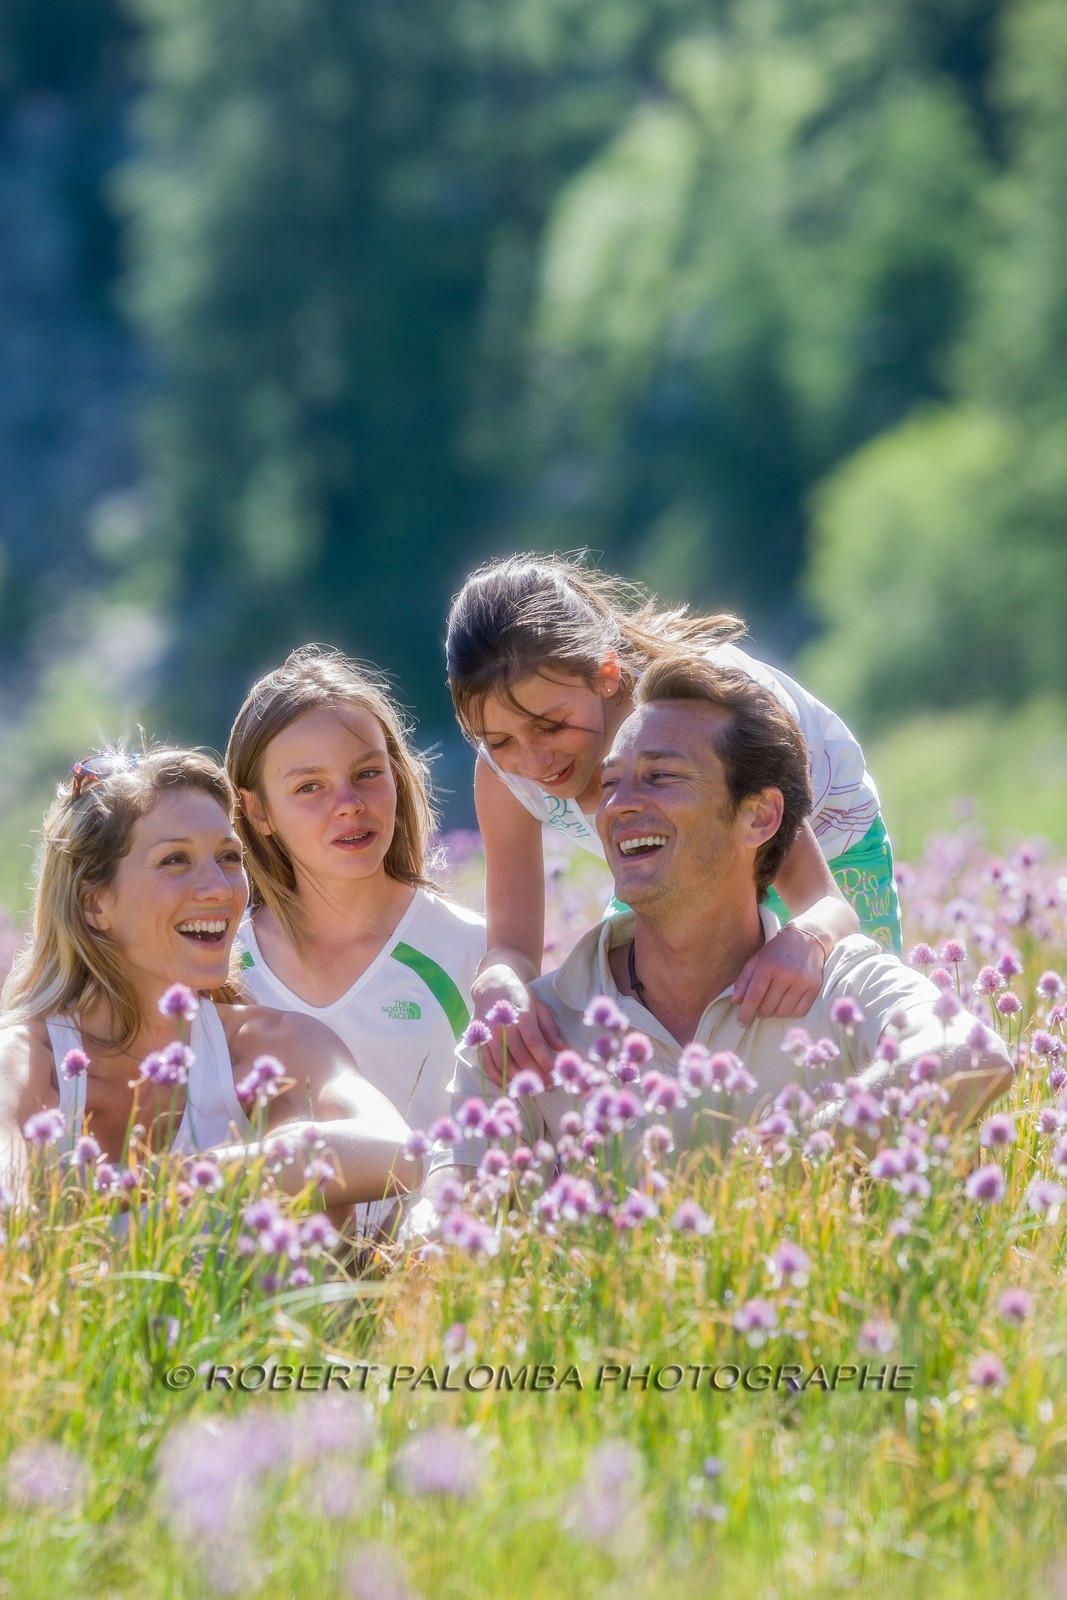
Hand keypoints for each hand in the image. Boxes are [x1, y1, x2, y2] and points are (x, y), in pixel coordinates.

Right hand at [470, 966, 567, 1087]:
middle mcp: (504, 1026)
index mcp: (522, 1015)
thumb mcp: (539, 1006)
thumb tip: (562, 1048)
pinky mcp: (479, 1041)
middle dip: (536, 1074)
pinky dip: (497, 1077)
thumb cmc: (521, 997)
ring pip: (504, 1063)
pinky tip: (509, 1085)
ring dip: (518, 1079)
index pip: (534, 1043)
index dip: (545, 1061)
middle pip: (520, 1056)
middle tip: (548, 1086)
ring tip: (532, 1089)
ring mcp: (489, 1035)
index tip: (555, 1073)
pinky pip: (487, 1064)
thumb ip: (550, 1028)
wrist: (492, 986)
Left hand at [731, 924, 825, 1024]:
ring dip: (774, 1013)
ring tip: (772, 1005)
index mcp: (767, 966)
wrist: (806, 939)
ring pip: (783, 1012)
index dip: (746, 1012)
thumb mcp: (756, 960)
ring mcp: (801, 981)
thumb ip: (744, 980)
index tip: (741, 1022)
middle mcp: (785, 974)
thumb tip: (736, 1001)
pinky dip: (790, 1013)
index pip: (754, 996)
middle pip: (768, 1007)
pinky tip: (785, 1005)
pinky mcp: (814, 987)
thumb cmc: (776, 951)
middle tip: (758, 1009)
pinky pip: (799, 1011)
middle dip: (759, 1012)